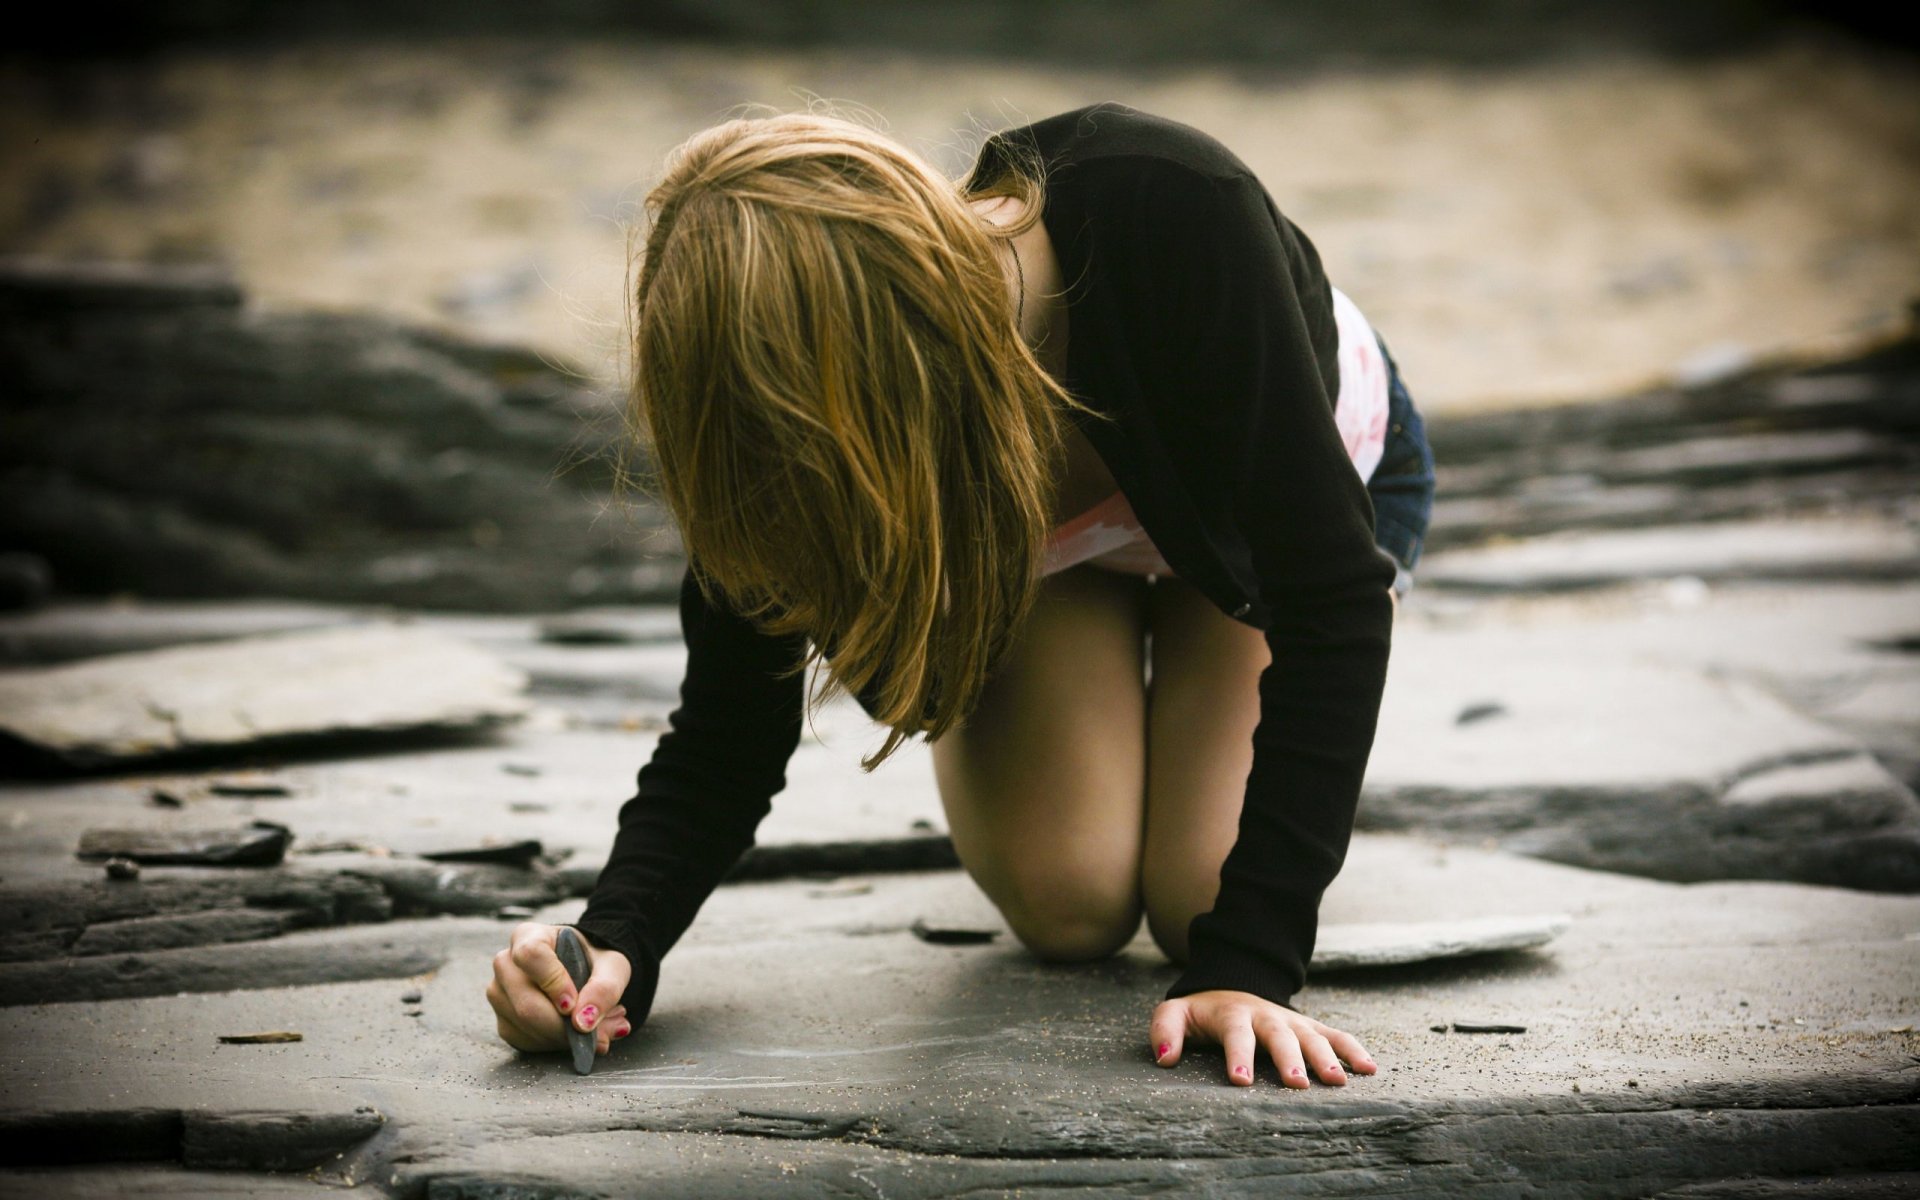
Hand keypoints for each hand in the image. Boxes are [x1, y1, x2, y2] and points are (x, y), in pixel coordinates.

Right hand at [486, 922, 633, 1055]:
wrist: (586, 971)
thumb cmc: (595, 962)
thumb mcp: (613, 966)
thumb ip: (604, 989)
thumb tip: (582, 1023)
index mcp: (529, 936)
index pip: (530, 955)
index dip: (553, 982)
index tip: (573, 1004)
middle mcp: (506, 964)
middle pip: (525, 1002)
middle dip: (565, 1026)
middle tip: (601, 1030)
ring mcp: (500, 994)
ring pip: (525, 1026)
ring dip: (567, 1037)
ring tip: (600, 1028)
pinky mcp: (504, 1021)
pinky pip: (526, 1041)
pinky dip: (557, 1044)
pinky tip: (579, 1035)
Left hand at [1150, 990, 1377, 1087]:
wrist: (1232, 984)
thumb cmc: (1202, 1011)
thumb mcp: (1176, 1013)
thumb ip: (1165, 1030)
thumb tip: (1164, 1058)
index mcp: (1233, 1014)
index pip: (1236, 1034)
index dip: (1238, 1055)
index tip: (1240, 1080)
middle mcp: (1266, 1016)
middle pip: (1279, 1036)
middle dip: (1289, 1059)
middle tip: (1297, 1084)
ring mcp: (1292, 1021)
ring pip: (1311, 1036)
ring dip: (1325, 1057)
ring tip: (1337, 1081)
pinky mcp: (1310, 1027)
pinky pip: (1336, 1035)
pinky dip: (1353, 1049)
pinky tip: (1370, 1069)